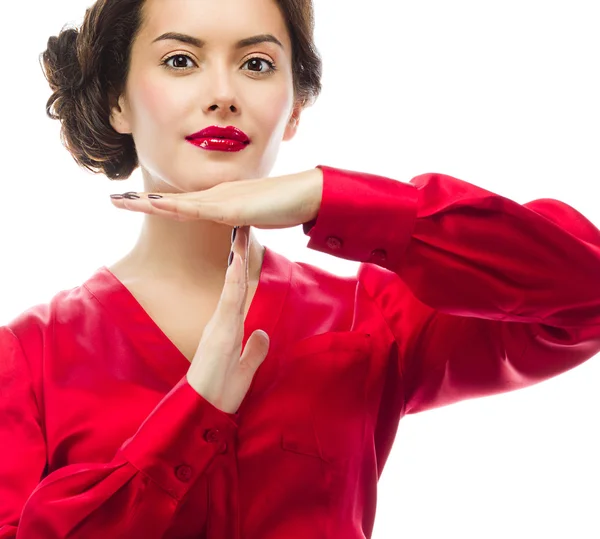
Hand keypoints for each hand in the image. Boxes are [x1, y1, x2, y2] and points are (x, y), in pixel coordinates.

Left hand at [109, 168, 322, 229]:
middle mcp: (215, 196)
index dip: (157, 203)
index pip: (182, 203)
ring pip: (178, 203)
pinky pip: (199, 210)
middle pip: (172, 201)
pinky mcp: (232, 208)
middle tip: (113, 200)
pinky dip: (176, 209)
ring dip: (148, 204)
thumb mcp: (257, 215)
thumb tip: (237, 230)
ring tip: (121, 201)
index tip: (135, 203)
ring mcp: (222, 200)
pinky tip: (158, 207)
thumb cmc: (285, 205)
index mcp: (219, 200)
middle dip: (141, 201)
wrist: (306, 193)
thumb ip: (243, 221)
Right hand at [186, 226, 268, 413]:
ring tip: (241, 235)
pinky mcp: (218, 335)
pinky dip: (233, 281)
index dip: (243, 272)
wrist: (202, 415)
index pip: (238, 294)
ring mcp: (219, 327)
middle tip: (243, 229)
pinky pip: (228, 302)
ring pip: (231, 287)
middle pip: (234, 284)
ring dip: (236, 260)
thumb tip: (262, 334)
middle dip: (238, 256)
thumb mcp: (244, 371)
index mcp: (228, 330)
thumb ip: (253, 352)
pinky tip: (236, 263)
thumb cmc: (219, 395)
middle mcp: (222, 324)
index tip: (246, 250)